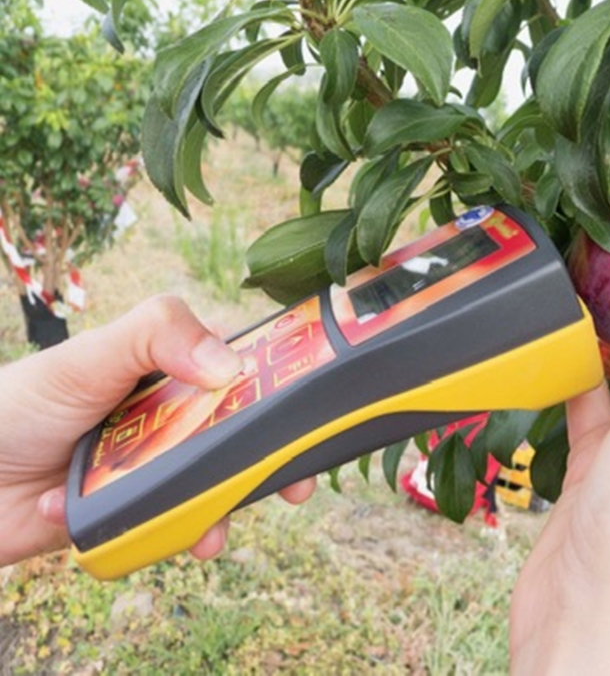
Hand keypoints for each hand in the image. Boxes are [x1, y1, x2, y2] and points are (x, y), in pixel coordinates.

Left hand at [0, 295, 315, 567]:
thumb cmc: (20, 402)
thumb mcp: (92, 354)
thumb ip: (158, 337)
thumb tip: (231, 366)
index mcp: (170, 372)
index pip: (241, 371)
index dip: (284, 387)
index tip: (315, 406)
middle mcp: (171, 419)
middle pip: (242, 438)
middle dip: (273, 462)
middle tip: (296, 484)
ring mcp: (156, 469)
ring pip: (215, 490)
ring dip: (226, 510)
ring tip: (216, 531)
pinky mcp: (137, 516)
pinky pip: (174, 530)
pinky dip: (173, 536)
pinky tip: (154, 535)